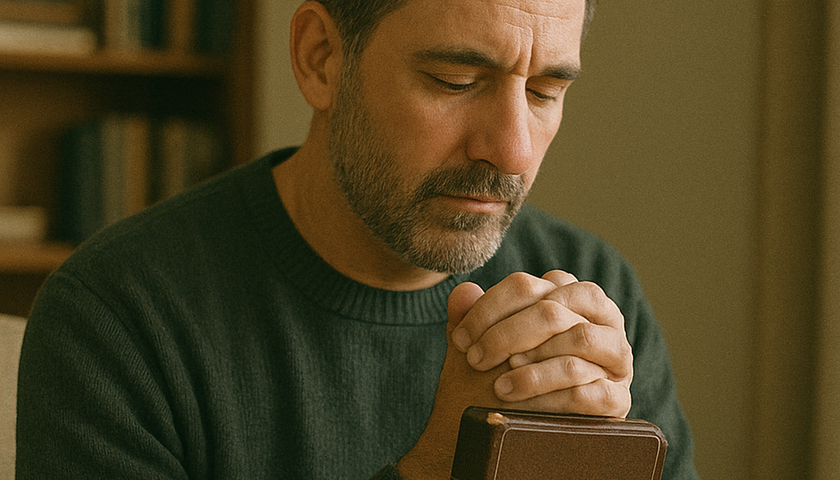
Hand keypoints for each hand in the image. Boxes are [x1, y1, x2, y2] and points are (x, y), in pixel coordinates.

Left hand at [397, 272, 632, 478]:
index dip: (488, 310)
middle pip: (553, 311)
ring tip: (499, 386)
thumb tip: (463, 291)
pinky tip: (524, 407)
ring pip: (580, 340)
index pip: (527, 286)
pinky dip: (552, 396)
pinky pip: (592, 390)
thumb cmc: (503, 378)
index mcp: (570, 296)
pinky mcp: (620, 397)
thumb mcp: (483, 345)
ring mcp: (616, 358)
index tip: (460, 338)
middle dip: (507, 335)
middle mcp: (602, 319)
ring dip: (532, 367)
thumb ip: (472, 317)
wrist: (520, 434)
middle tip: (476, 360)